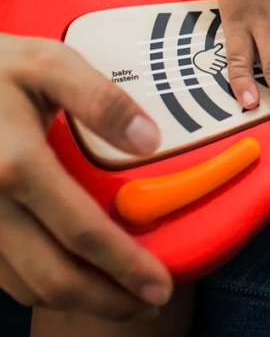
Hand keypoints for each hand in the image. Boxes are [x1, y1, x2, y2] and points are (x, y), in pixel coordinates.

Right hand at [0, 34, 171, 319]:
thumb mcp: (51, 64)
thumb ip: (101, 100)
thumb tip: (147, 140)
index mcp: (16, 166)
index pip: (82, 233)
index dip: (124, 265)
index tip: (159, 283)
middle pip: (51, 277)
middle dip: (106, 299)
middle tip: (147, 300)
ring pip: (25, 284)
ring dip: (76, 298)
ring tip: (119, 292)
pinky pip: (3, 271)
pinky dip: (42, 283)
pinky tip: (74, 271)